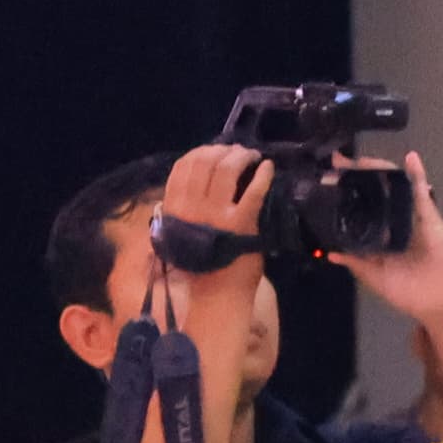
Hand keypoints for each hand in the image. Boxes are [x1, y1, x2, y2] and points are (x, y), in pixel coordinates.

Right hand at [158, 145, 267, 292]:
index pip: (183, 167)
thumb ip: (178, 211)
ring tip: (252, 155)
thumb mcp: (177, 234)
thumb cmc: (200, 265)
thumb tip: (185, 190)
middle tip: (238, 151)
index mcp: (173, 207)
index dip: (200, 152)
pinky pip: (253, 191)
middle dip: (223, 151)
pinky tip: (268, 168)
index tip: (214, 150)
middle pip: (205, 162)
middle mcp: (191, 206)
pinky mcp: (242, 222)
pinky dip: (262, 175)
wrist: (217, 291)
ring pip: (226, 170)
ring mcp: (216, 213)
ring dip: (241, 157)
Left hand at [332, 152, 442, 323]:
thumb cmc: (409, 292)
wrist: (439, 303)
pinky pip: (422, 193)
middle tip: (339, 162)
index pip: (359, 206)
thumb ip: (356, 263)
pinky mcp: (429, 217)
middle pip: (374, 191)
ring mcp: (411, 217)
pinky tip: (411, 158)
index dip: (345, 192)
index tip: (328, 178)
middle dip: (357, 174)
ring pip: (394, 187)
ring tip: (360, 159)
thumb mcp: (374, 278)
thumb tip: (331, 253)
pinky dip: (417, 174)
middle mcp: (393, 222)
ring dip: (379, 169)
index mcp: (379, 235)